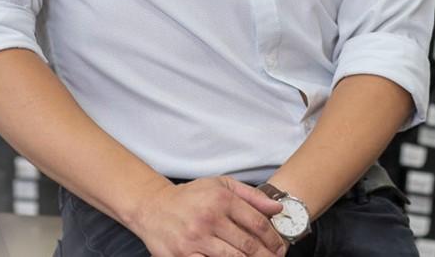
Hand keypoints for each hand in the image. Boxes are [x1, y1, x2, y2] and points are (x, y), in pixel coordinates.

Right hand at [130, 175, 286, 256]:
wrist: (154, 207)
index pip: (256, 222)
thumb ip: (252, 196)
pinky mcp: (182, 256)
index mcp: (222, 199)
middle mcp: (210, 219)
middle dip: (266, 255)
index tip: (280, 246)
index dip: (273, 238)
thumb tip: (277, 208)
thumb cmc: (192, 196)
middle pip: (247, 245)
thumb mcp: (222, 185)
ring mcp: (195, 239)